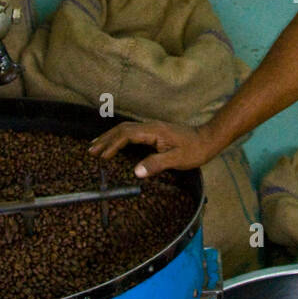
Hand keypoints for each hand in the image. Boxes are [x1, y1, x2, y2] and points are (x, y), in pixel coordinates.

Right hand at [87, 120, 219, 177]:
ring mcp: (151, 128)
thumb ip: (157, 164)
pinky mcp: (154, 132)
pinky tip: (114, 145)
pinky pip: (131, 132)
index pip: (127, 135)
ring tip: (95, 146)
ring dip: (109, 137)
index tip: (102, 157)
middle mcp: (150, 126)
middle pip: (121, 129)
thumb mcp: (177, 159)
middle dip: (105, 139)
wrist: (207, 140)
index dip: (112, 145)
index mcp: (153, 131)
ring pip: (125, 129)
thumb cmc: (194, 150)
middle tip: (90, 151)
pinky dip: (119, 138)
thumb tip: (136, 172)